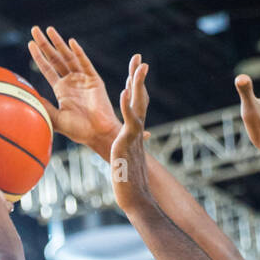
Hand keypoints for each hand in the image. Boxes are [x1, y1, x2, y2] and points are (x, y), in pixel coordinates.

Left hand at [29, 25, 119, 156]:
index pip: (48, 69)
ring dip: (59, 43)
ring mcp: (83, 79)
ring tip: (48, 30)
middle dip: (45, 44)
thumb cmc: (79, 130)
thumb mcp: (57, 118)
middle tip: (34, 29)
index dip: (39, 57)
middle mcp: (72, 81)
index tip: (30, 44)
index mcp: (62, 89)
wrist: (98, 135)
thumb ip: (44, 106)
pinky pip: (85, 64)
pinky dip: (79, 53)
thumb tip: (29, 96)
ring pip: (69, 57)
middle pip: (56, 58)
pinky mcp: (94, 80)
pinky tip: (71, 43)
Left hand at [111, 55, 150, 212]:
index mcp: (133, 133)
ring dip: (138, 84)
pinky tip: (124, 92)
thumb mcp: (123, 161)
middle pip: (140, 99)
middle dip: (138, 78)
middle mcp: (137, 131)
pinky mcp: (129, 144)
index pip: (136, 105)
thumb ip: (123, 152)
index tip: (135, 71)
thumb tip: (119, 152)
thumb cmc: (127, 185)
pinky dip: (127, 106)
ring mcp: (134, 136)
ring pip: (138, 105)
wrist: (136, 200)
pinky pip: (129, 122)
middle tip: (140, 59)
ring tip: (139, 66)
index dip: (135, 87)